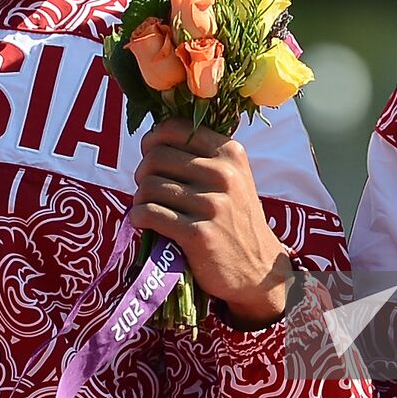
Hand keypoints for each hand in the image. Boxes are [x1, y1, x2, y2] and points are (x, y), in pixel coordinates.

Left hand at [130, 118, 292, 329]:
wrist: (258, 270)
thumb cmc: (235, 221)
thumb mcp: (233, 179)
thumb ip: (202, 156)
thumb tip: (153, 137)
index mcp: (230, 153)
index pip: (175, 128)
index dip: (152, 139)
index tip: (149, 155)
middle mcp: (224, 174)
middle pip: (156, 156)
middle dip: (142, 173)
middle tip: (147, 189)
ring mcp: (212, 205)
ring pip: (149, 186)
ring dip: (139, 198)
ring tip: (147, 208)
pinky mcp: (199, 234)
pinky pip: (150, 214)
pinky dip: (138, 217)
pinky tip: (143, 222)